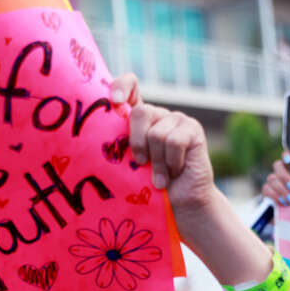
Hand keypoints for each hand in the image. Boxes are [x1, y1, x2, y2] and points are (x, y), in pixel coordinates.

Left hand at [110, 75, 216, 215]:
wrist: (180, 204)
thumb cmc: (149, 188)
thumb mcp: (129, 165)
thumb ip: (120, 146)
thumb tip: (96, 136)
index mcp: (138, 119)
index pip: (130, 85)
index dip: (122, 86)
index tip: (115, 101)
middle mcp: (157, 114)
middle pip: (140, 113)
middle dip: (138, 143)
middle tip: (142, 164)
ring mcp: (176, 119)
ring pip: (156, 134)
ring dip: (157, 162)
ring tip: (161, 176)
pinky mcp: (193, 128)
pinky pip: (174, 141)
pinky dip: (172, 162)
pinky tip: (177, 170)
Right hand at [262, 155, 289, 206]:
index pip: (287, 155)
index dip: (286, 155)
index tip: (288, 159)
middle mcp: (282, 170)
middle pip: (277, 166)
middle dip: (285, 178)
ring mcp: (273, 180)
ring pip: (271, 179)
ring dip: (281, 190)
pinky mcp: (267, 190)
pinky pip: (266, 190)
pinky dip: (275, 196)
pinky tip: (283, 202)